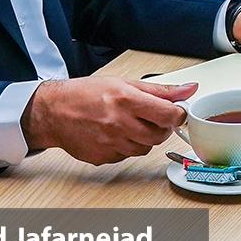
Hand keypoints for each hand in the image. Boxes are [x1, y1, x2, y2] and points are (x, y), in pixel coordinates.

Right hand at [20, 76, 195, 164]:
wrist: (52, 112)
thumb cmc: (84, 94)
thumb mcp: (124, 83)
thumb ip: (160, 90)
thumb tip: (188, 89)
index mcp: (126, 100)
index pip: (169, 114)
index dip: (178, 114)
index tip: (176, 112)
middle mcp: (119, 123)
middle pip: (159, 135)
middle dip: (162, 128)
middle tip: (153, 118)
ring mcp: (110, 143)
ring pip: (145, 148)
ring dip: (144, 138)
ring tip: (131, 124)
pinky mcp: (103, 157)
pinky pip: (127, 156)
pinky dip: (127, 147)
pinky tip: (116, 134)